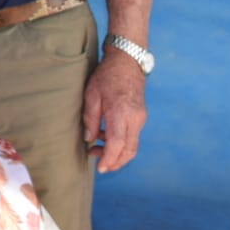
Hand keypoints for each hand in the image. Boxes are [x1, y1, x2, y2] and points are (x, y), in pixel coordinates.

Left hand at [82, 49, 146, 171]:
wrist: (127, 62)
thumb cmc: (106, 76)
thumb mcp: (91, 94)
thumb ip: (90, 118)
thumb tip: (89, 139)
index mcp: (121, 113)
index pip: (117, 143)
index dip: (109, 158)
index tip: (100, 168)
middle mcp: (135, 118)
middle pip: (129, 150)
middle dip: (115, 161)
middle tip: (99, 165)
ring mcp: (140, 118)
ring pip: (133, 146)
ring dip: (118, 154)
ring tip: (97, 151)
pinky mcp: (141, 116)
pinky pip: (132, 136)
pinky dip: (121, 144)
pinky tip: (106, 139)